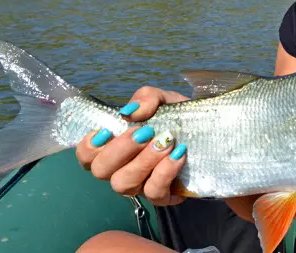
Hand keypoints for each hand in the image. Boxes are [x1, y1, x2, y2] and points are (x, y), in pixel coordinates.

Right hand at [76, 86, 189, 205]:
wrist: (209, 131)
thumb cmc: (176, 116)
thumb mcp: (162, 99)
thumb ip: (145, 98)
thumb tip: (130, 112)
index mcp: (113, 146)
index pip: (86, 155)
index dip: (88, 147)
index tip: (106, 131)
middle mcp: (120, 169)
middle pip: (101, 170)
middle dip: (120, 150)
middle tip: (145, 132)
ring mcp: (139, 185)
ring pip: (124, 183)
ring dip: (143, 161)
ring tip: (166, 142)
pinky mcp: (162, 196)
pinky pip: (154, 193)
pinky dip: (165, 172)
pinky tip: (178, 155)